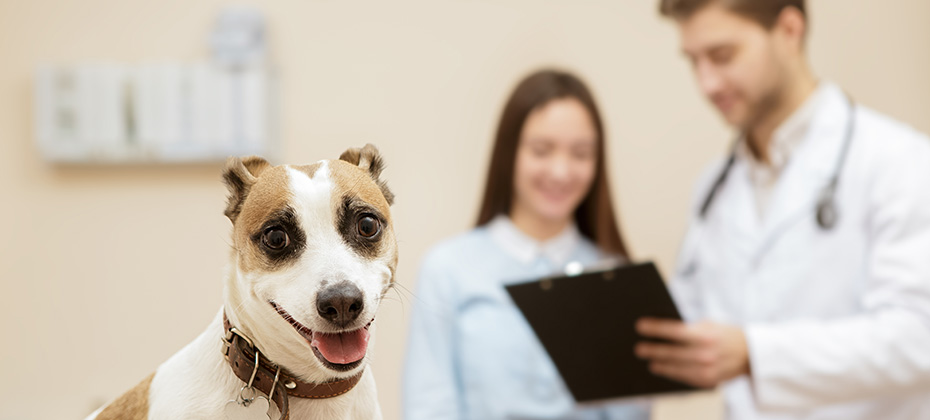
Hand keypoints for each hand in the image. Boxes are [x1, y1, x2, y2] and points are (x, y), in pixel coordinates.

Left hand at [635, 318, 749, 387]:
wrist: (752, 353)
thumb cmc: (724, 334)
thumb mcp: (709, 325)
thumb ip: (688, 328)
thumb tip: (661, 329)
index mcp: (706, 335)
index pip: (675, 331)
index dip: (656, 328)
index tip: (640, 326)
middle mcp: (707, 354)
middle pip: (673, 352)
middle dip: (653, 350)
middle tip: (638, 348)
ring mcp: (707, 370)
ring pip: (677, 368)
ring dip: (661, 365)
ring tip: (649, 361)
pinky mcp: (708, 381)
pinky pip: (685, 378)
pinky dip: (672, 373)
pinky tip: (662, 369)